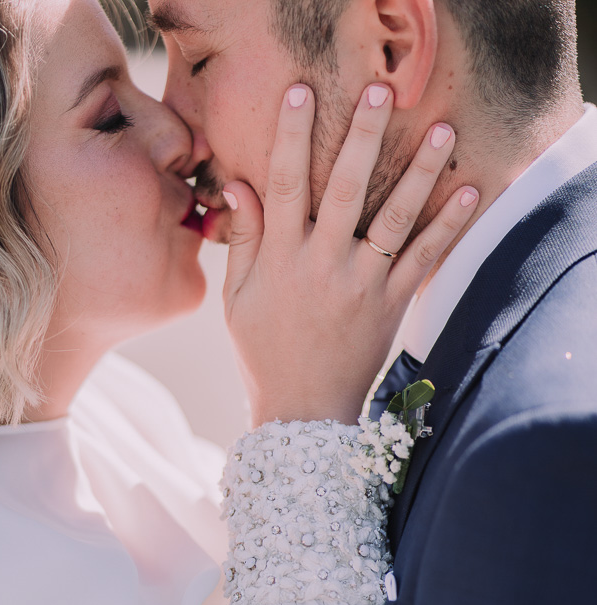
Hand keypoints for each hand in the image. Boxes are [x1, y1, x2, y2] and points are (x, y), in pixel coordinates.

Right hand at [222, 83, 478, 425]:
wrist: (303, 412)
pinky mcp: (389, 305)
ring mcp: (360, 284)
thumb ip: (243, 242)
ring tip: (442, 131)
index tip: (299, 92)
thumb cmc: (264, 354)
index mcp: (279, 260)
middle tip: (381, 91)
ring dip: (420, 173)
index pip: (283, 186)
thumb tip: (238, 186)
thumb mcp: (237, 301)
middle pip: (343, 189)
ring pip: (392, 218)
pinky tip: (468, 194)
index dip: (290, 137)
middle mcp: (321, 265)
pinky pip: (422, 260)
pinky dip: (447, 227)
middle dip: (362, 136)